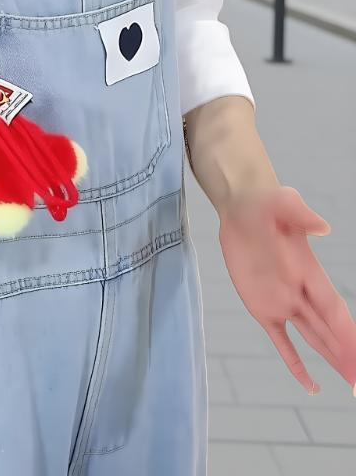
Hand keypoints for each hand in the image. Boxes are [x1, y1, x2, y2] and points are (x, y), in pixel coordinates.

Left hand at [218, 185, 355, 394]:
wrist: (241, 205)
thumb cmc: (264, 202)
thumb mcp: (281, 203)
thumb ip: (301, 214)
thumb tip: (322, 227)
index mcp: (311, 272)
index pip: (334, 309)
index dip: (348, 333)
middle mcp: (301, 291)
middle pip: (329, 330)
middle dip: (346, 356)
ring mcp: (283, 301)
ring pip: (314, 338)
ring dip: (332, 360)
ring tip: (353, 385)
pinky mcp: (261, 306)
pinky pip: (282, 339)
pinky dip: (295, 361)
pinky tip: (310, 385)